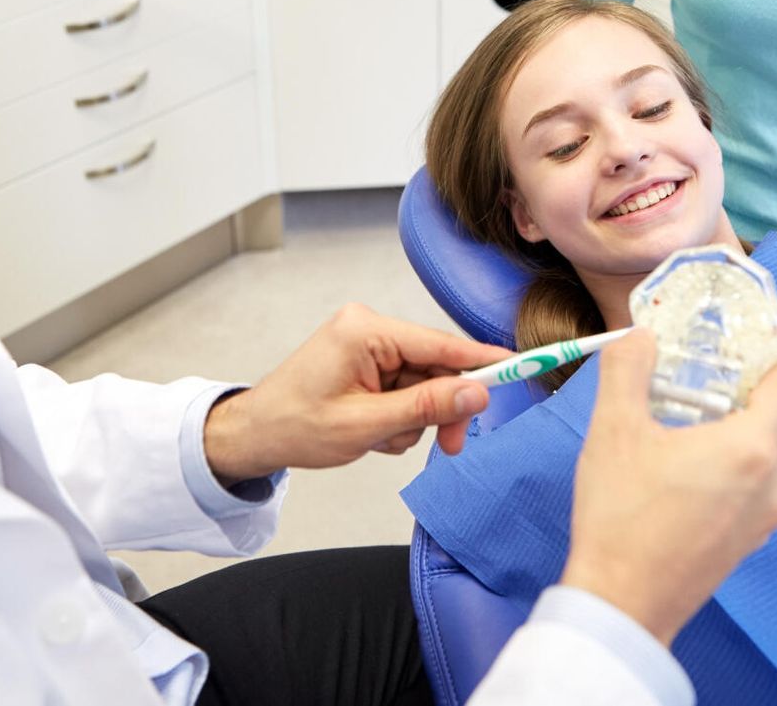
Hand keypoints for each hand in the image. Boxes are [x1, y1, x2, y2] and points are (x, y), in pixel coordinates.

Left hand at [202, 303, 510, 482]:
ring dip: (416, 418)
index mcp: (365, 330)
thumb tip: (477, 392)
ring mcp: (368, 344)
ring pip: (424, 382)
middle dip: (442, 408)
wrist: (255, 436)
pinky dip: (400, 416)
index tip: (521, 367)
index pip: (440, 343)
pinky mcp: (367, 362)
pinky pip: (406, 388)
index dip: (483, 360)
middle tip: (449, 447)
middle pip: (437, 366)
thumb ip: (426, 407)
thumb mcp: (366, 425)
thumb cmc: (295, 427)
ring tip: (385, 440)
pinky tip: (376, 433)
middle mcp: (369, 328)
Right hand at [560, 328, 776, 646]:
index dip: (766, 351)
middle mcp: (775, 483)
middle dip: (751, 386)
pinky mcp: (750, 541)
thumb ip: (629, 368)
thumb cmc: (622, 515)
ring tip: (697, 409)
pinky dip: (739, 460)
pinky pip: (759, 484)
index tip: (740, 334)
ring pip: (771, 452)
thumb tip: (641, 336)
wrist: (622, 604)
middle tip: (710, 365)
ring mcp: (767, 518)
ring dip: (744, 424)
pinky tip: (695, 458)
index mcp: (754, 448)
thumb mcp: (615, 429)